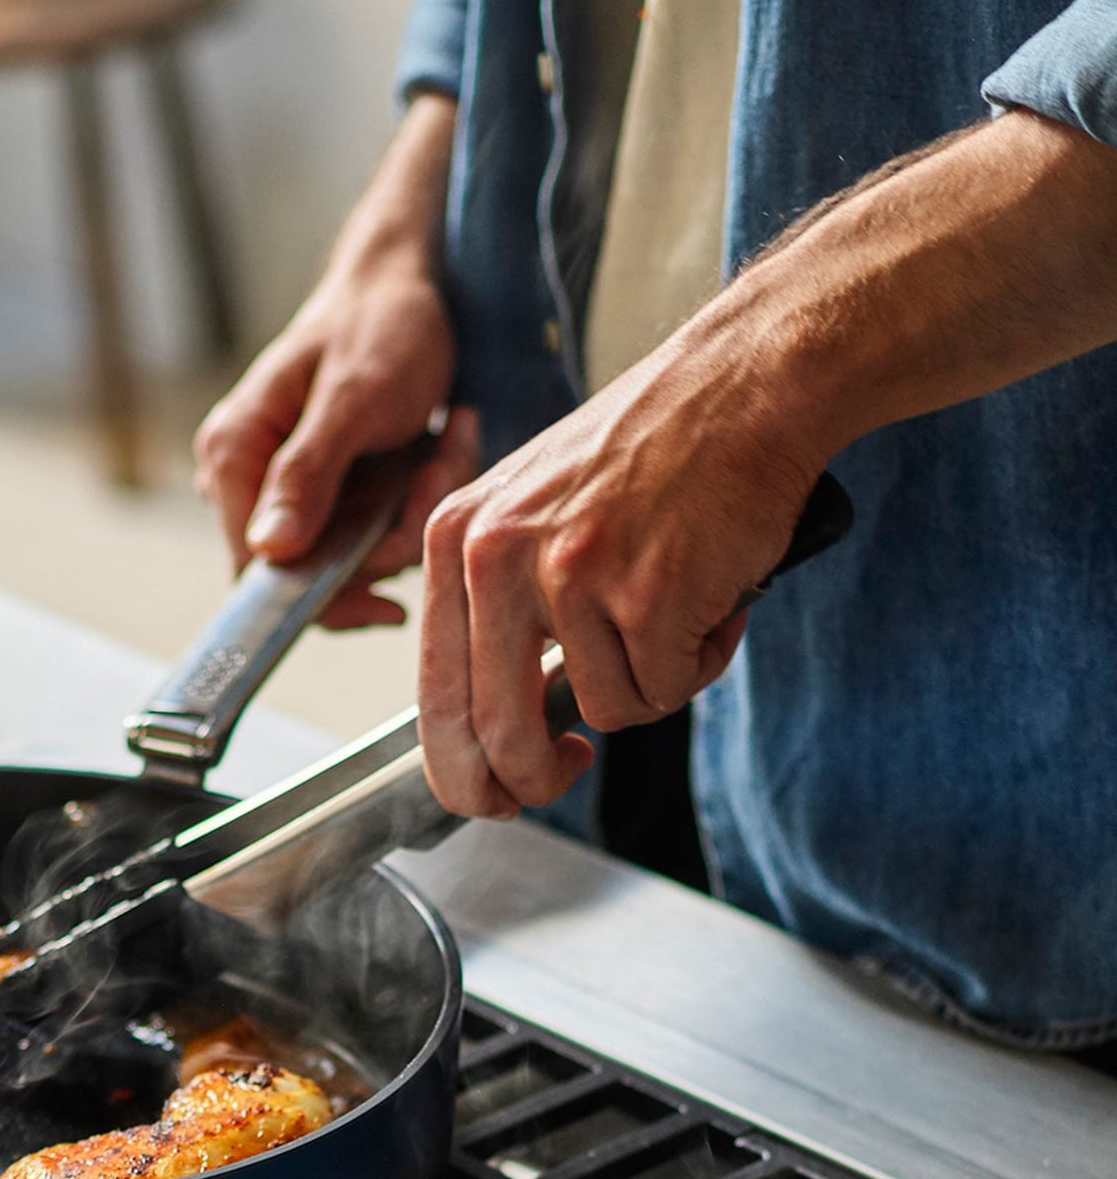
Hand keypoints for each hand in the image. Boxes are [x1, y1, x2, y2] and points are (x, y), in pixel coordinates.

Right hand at [194, 92, 474, 627]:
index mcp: (233, 457)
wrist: (409, 285)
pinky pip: (375, 534)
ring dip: (415, 511)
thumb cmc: (379, 326)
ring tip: (447, 442)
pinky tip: (441, 445)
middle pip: (314, 571)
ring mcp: (290, 491)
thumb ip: (306, 474)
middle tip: (439, 466)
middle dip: (389, 537)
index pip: (258, 572)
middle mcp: (249, 483)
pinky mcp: (330, 494)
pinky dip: (418, 500)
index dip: (325, 589)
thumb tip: (269, 550)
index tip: (393, 570)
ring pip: (355, 556)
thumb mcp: (352, 399)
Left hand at [419, 106, 1116, 816]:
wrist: (742, 382)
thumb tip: (493, 731)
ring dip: (649, 684)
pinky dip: (697, 662)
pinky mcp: (647, 594)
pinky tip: (710, 601)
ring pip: (604, 711)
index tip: (494, 796)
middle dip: (537, 779)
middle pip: (502, 735)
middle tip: (569, 770)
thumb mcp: (529, 512)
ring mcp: (572, 577)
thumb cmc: (647, 450)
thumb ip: (497, 610)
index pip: (437, 699)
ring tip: (675, 611)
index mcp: (454, 540)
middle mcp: (497, 558)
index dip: (466, 771)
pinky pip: (664, 688)